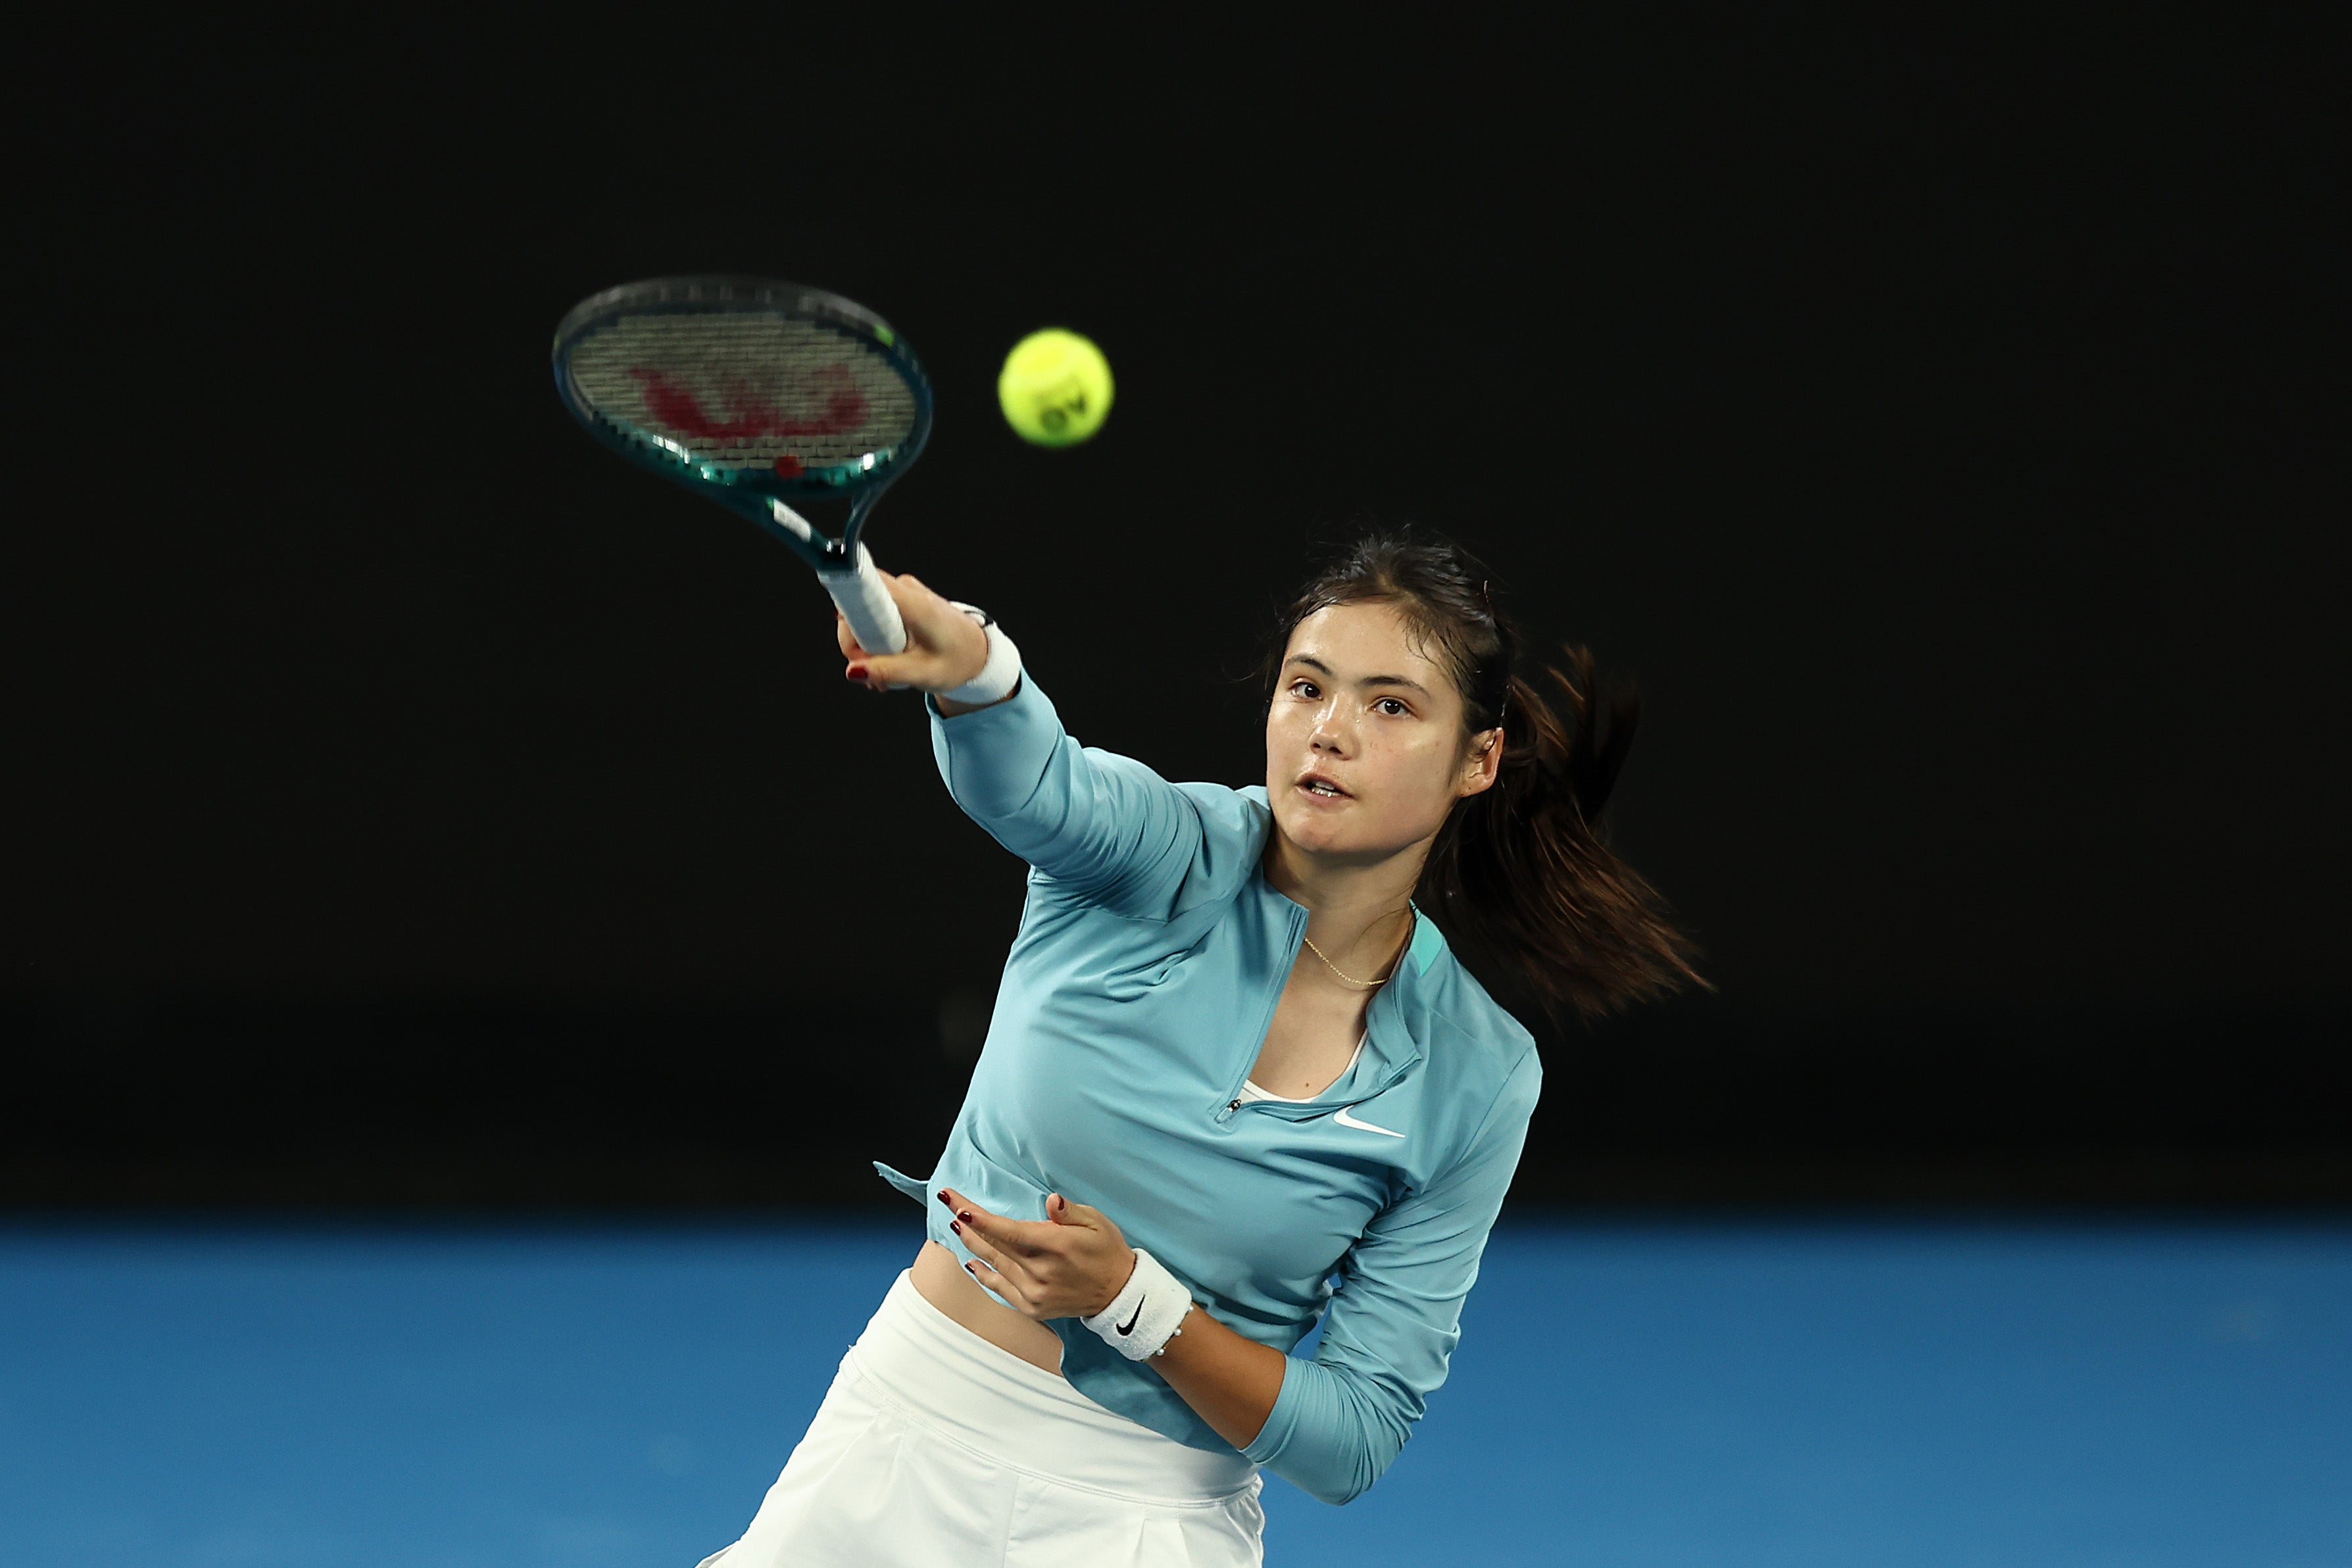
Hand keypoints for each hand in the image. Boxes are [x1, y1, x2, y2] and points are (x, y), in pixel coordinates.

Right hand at [837, 572, 989, 693]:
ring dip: (863, 644)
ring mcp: (902, 591)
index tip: (841, 625)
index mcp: (914, 603)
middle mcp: (906, 589)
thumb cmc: (957, 660)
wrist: (977, 652)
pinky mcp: (900, 597)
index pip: (866, 582)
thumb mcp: (924, 673)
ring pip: (861, 612)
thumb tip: (852, 671)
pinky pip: (872, 613)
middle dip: (855, 641)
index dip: (845, 599)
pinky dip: (872, 638)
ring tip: (881, 672)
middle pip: (857, 604)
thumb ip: (887, 671)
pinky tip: (885, 660)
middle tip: (869, 673)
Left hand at [938, 1186, 1136, 1320]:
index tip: (958, 1206)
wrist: (1118, 1294)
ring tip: (956, 1225)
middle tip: (947, 1202)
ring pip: (993, 1264)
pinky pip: (1000, 1287)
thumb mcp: (1096, 1222)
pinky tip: (971, 1260)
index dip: (981, 1220)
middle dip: (968, 1222)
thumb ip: (1069, 1212)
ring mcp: (1033, 1292)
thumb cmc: (1106, 1251)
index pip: (1008, 1231)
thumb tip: (1051, 1201)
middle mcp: (1040, 1271)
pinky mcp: (1032, 1307)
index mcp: (1055, 1247)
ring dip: (972, 1243)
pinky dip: (984, 1273)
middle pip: (994, 1245)